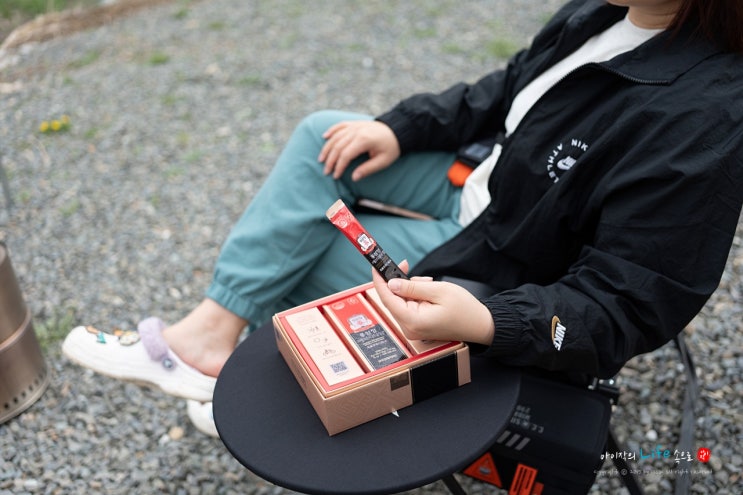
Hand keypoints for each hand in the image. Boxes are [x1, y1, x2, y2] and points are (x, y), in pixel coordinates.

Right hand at [318, 120, 399, 180]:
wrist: (397, 130)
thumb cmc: (391, 147)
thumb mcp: (383, 161)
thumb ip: (368, 169)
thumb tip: (354, 178)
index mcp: (364, 140)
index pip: (345, 155)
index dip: (339, 166)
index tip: (336, 176)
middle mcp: (356, 131)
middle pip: (337, 146)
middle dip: (330, 160)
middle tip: (326, 172)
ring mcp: (354, 126)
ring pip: (336, 136)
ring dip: (327, 148)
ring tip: (321, 159)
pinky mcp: (354, 123)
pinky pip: (339, 125)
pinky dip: (331, 131)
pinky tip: (324, 137)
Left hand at [371, 261, 494, 344]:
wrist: (480, 325)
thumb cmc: (464, 309)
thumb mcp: (438, 291)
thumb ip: (412, 287)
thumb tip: (391, 284)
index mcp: (413, 321)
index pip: (387, 298)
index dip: (379, 280)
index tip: (376, 266)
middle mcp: (409, 328)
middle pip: (392, 299)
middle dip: (398, 281)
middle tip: (405, 264)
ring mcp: (413, 329)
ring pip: (400, 302)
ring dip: (409, 288)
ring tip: (427, 283)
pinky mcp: (417, 327)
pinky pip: (408, 307)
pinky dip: (414, 296)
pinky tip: (427, 291)